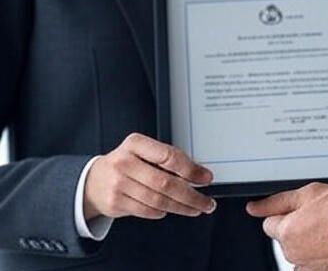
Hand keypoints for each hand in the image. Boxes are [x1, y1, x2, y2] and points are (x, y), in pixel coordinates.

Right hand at [83, 132, 215, 220]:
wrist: (93, 180)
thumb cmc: (126, 163)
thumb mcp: (143, 151)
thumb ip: (168, 159)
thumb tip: (199, 173)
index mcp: (136, 143)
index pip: (169, 156)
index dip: (191, 169)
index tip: (206, 178)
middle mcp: (125, 162)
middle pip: (166, 183)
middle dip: (191, 195)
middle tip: (206, 202)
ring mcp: (118, 184)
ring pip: (158, 200)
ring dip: (181, 207)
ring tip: (195, 208)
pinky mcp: (115, 203)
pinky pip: (146, 211)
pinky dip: (162, 211)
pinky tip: (170, 209)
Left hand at [246, 182, 327, 270]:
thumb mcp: (307, 193)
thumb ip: (277, 201)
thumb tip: (253, 208)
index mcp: (285, 233)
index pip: (270, 223)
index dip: (285, 212)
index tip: (299, 209)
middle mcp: (293, 255)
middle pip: (287, 238)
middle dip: (299, 227)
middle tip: (320, 215)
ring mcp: (309, 268)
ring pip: (302, 252)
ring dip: (311, 243)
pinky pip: (316, 264)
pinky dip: (322, 256)